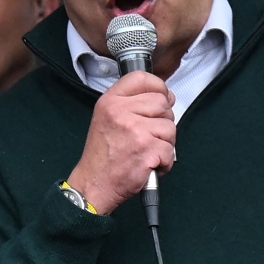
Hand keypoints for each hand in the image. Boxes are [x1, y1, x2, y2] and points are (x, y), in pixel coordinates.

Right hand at [67, 71, 175, 214]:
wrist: (94, 184)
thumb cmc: (103, 155)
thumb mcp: (107, 118)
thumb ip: (133, 104)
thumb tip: (167, 97)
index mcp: (111, 101)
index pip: (142, 78)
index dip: (158, 87)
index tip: (161, 98)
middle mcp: (121, 112)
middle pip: (162, 103)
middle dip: (163, 121)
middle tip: (149, 136)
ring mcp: (135, 130)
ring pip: (170, 127)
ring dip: (165, 143)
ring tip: (147, 151)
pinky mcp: (146, 150)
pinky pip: (170, 150)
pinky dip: (164, 162)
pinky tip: (149, 165)